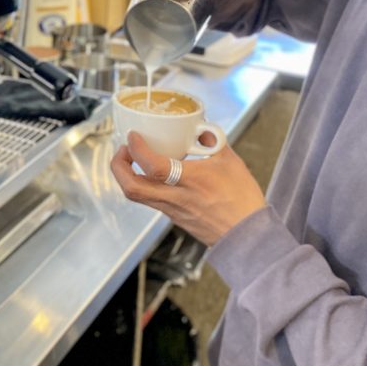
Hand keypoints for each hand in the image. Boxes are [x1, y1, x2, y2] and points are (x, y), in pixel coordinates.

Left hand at [110, 132, 265, 245]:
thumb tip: (202, 129)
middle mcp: (175, 197)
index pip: (153, 166)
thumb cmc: (242, 200)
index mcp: (189, 181)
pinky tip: (153, 175)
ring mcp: (172, 210)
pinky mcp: (174, 217)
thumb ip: (213, 142)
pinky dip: (144, 185)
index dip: (137, 149)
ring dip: (127, 176)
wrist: (248, 236)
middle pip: (132, 188)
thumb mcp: (231, 162)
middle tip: (124, 150)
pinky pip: (150, 200)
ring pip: (137, 196)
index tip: (133, 136)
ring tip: (134, 159)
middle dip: (118, 167)